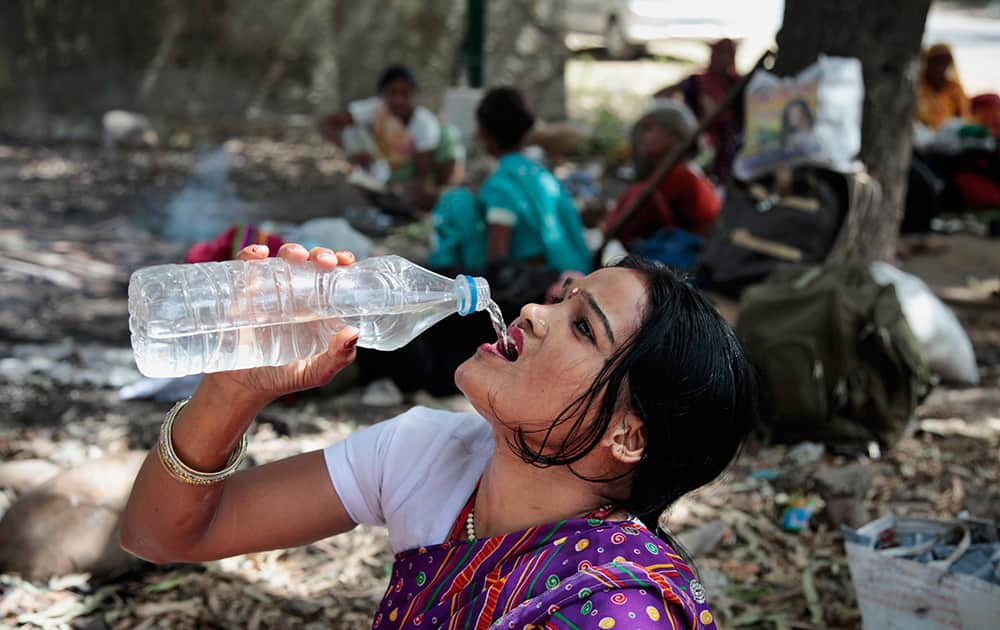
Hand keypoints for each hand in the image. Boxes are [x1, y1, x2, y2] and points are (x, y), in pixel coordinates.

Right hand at [202, 243, 359, 406]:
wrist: (241, 387)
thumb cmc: (282, 378)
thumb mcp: (315, 373)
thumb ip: (338, 358)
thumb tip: (353, 332)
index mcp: (319, 307)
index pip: (334, 277)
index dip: (341, 262)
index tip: (345, 261)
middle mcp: (297, 294)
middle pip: (312, 262)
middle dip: (320, 254)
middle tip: (325, 262)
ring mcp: (270, 291)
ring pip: (283, 259)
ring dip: (292, 251)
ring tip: (296, 258)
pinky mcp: (244, 293)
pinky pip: (247, 267)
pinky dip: (252, 255)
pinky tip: (259, 256)